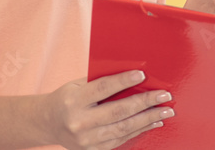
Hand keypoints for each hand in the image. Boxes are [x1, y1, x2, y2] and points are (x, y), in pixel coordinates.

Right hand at [42, 70, 173, 149]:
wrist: (48, 123)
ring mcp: (86, 141)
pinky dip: (139, 130)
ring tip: (166, 111)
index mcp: (74, 101)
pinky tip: (153, 122)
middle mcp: (79, 122)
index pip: (103, 88)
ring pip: (123, 129)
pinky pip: (121, 140)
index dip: (123, 81)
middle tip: (165, 96)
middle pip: (118, 112)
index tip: (142, 74)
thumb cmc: (68, 98)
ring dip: (148, 119)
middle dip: (145, 103)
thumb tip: (134, 76)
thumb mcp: (78, 84)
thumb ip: (101, 82)